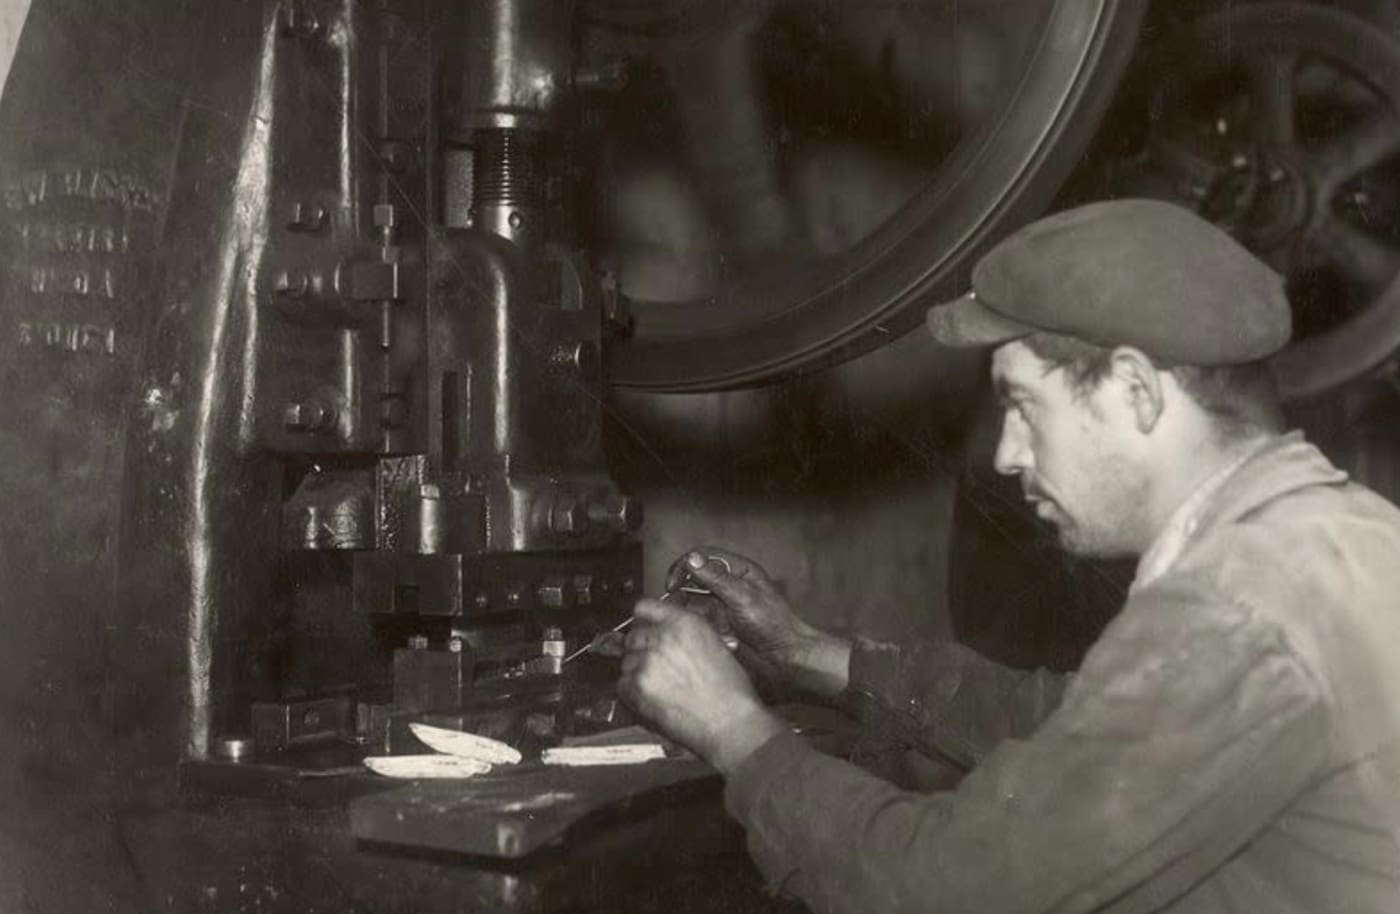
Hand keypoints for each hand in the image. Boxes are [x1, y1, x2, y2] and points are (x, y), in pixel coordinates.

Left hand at [618, 598, 785, 771]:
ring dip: (637, 671)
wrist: (729, 722)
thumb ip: (687, 632)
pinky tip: (652, 698)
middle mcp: (663, 637)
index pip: (644, 607)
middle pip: (632, 635)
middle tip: (655, 664)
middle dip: (641, 649)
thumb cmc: (731, 691)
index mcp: (684, 623)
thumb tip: (670, 630)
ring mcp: (647, 661)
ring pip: (626, 660)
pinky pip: (622, 684)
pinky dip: (632, 692)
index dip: (644, 619)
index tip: (645, 626)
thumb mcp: (716, 645)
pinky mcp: (637, 687)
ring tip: (659, 686)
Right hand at [667, 547, 851, 696]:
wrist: (787, 656)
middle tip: (674, 606)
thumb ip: (716, 578)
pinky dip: (705, 627)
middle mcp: (730, 584)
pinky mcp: (723, 624)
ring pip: (696, 601)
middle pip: (695, 579)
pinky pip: (703, 620)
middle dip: (685, 592)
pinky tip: (719, 638)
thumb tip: (691, 559)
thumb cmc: (773, 624)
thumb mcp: (742, 597)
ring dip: (696, 613)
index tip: (672, 583)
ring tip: (701, 625)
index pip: (703, 557)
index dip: (684, 566)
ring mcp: (726, 604)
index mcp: (739, 570)